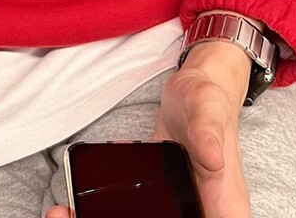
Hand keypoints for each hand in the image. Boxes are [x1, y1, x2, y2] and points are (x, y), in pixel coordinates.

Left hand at [44, 41, 251, 217]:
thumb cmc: (208, 100)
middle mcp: (203, 213)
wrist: (194, 89)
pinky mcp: (159, 197)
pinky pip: (137, 213)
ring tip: (69, 214)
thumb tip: (213, 159)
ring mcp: (180, 207)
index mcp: (226, 207)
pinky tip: (76, 208)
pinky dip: (109, 213)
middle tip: (80, 216)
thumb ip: (208, 133)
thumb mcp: (207, 109)